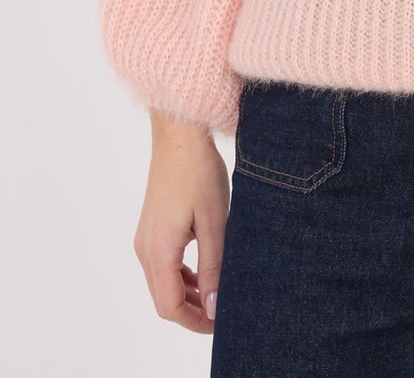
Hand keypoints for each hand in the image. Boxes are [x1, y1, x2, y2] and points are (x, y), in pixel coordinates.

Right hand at [133, 120, 229, 333]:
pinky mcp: (152, 226)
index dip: (195, 322)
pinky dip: (183, 274)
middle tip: (224, 311)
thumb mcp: (214, 223)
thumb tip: (214, 307)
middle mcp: (145, 249)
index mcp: (158, 252)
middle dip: (193, 310)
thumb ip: (214, 268)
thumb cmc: (198, 173)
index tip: (221, 324)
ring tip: (219, 292)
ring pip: (164, 281)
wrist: (180, 134)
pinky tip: (206, 270)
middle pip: (164, 298)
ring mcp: (146, 237)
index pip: (170, 307)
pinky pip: (164, 262)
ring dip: (189, 292)